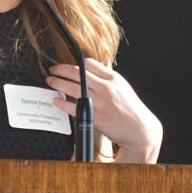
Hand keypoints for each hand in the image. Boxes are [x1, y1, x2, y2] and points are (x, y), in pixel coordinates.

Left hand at [46, 58, 162, 163]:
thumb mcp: (122, 87)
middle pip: (78, 72)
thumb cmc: (131, 109)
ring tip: (50, 81)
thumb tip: (91, 71)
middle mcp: (106, 87)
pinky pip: (73, 107)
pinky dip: (62, 102)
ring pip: (72, 87)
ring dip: (57, 82)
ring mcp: (100, 101)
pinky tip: (56, 100)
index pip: (89, 63)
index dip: (75, 62)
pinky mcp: (96, 116)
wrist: (140, 130)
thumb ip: (107, 79)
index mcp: (113, 78)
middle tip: (52, 69)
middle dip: (61, 69)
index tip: (66, 64)